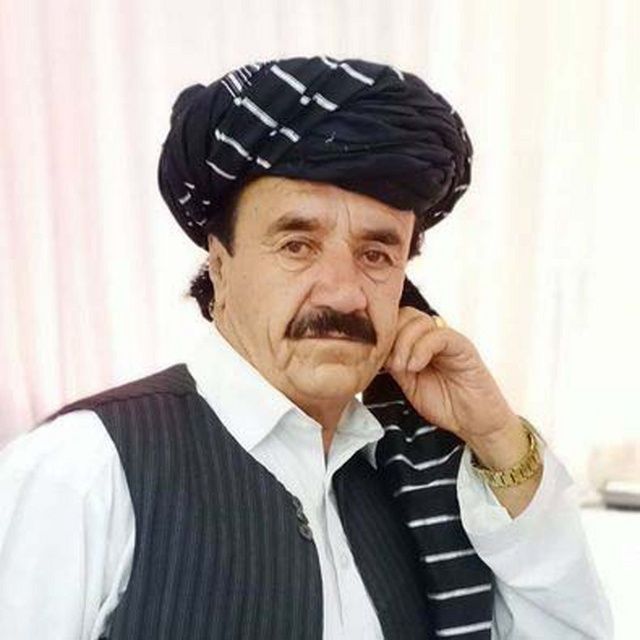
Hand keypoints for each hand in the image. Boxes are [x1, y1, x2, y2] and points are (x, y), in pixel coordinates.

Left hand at [383, 307, 521, 447]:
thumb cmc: (445, 404)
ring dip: (404, 344)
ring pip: (420, 321)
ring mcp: (448, 339)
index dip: (383, 335)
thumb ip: (395, 364)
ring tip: (403, 368)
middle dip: (392, 337)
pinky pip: (439, 335)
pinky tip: (416, 367)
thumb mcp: (408, 383)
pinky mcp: (463, 347)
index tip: (376, 357)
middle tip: (391, 364)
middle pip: (405, 314)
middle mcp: (434, 336)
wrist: (474, 422)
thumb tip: (374, 352)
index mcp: (419, 342)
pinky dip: (421, 349)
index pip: (396, 320)